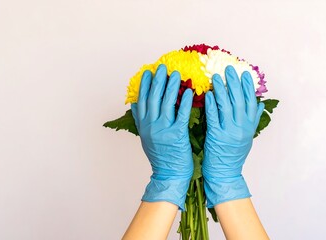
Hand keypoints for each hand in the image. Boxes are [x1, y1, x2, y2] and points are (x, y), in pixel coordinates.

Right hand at [131, 64, 193, 209]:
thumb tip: (136, 104)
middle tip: (163, 67)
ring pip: (166, 102)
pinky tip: (189, 91)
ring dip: (171, 86)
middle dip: (158, 80)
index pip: (142, 100)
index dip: (145, 85)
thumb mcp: (146, 138)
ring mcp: (162, 130)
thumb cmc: (161, 156)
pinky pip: (181, 114)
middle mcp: (150, 125)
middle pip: (153, 97)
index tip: (148, 72)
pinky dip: (184, 101)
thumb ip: (142, 121)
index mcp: (143, 125)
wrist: (169, 174)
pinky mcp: (176, 134)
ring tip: (176, 74)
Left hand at [203, 65, 263, 207]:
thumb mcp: (248, 137)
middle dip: (235, 83)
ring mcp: (229, 132)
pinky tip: (208, 94)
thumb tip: (260, 103)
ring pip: (227, 106)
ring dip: (222, 90)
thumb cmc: (234, 155)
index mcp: (250, 127)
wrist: (225, 174)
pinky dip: (211, 105)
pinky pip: (214, 117)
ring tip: (216, 77)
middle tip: (230, 69)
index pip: (252, 103)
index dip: (249, 87)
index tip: (245, 74)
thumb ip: (253, 120)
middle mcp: (241, 128)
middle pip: (239, 101)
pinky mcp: (216, 137)